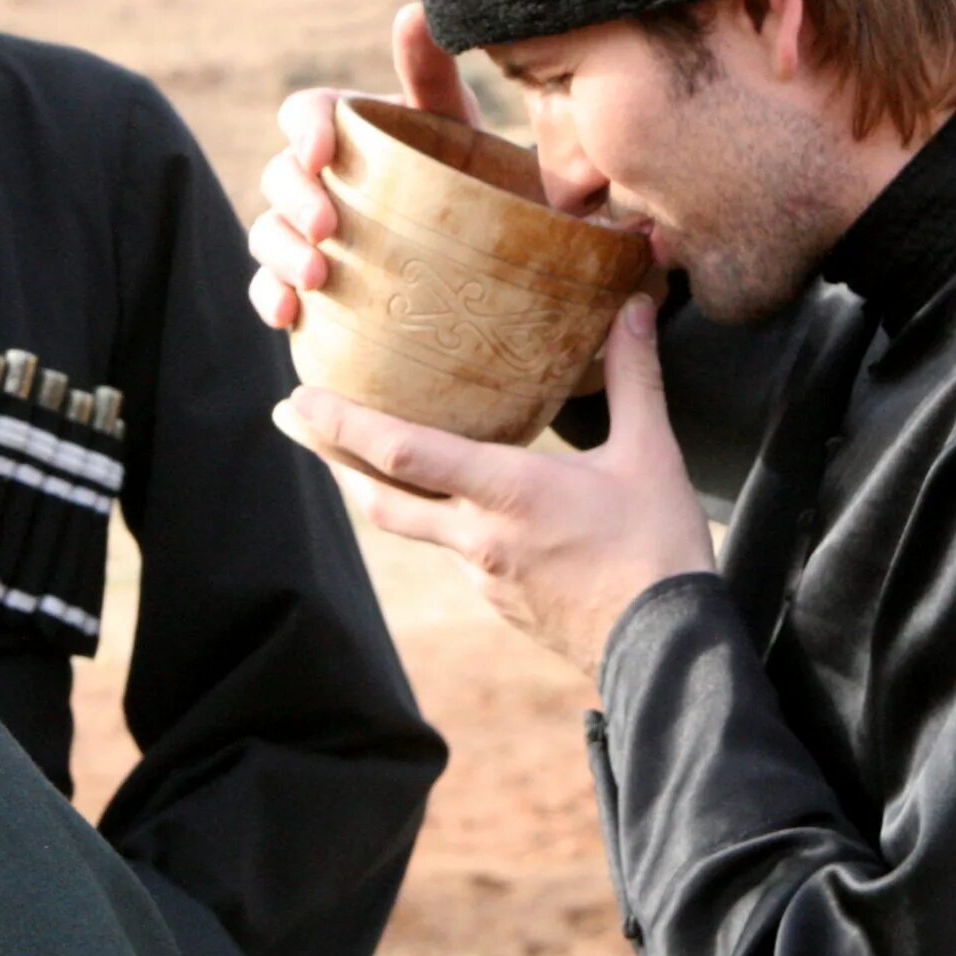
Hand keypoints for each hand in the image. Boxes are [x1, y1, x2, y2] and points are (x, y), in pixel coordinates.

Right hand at [248, 5, 476, 330]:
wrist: (481, 250)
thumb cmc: (463, 171)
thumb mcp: (454, 121)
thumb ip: (431, 70)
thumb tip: (415, 11)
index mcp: (343, 127)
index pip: (304, 113)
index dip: (304, 129)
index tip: (322, 154)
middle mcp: (314, 176)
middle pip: (280, 176)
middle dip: (296, 201)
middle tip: (329, 229)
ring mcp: (303, 230)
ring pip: (267, 232)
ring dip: (282, 253)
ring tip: (317, 279)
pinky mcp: (301, 281)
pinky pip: (267, 285)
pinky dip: (269, 297)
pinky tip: (287, 315)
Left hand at [272, 296, 716, 675]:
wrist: (666, 651)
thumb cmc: (659, 548)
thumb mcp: (650, 454)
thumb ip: (633, 376)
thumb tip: (634, 305)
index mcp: (507, 493)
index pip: (402, 453)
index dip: (343, 424)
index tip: (299, 398)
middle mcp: (478, 536)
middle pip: (379, 495)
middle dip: (329, 453)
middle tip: (288, 417)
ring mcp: (480, 575)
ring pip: (411, 524)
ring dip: (376, 486)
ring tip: (350, 452)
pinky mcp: (495, 601)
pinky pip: (452, 551)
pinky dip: (435, 520)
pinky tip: (446, 501)